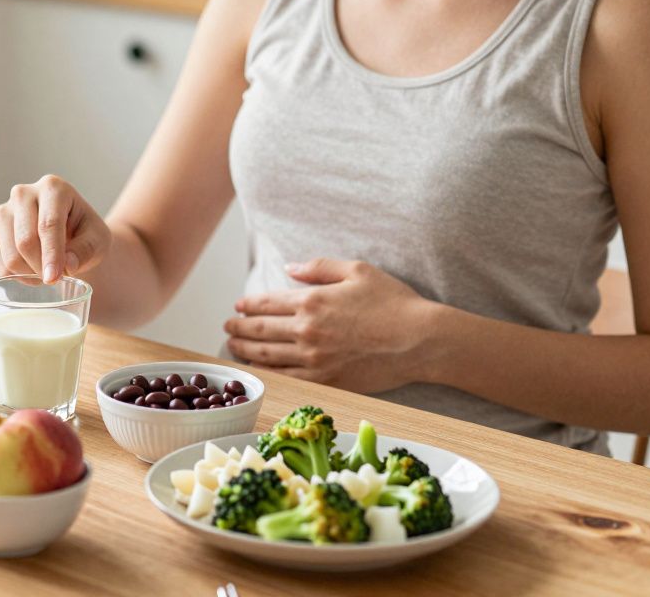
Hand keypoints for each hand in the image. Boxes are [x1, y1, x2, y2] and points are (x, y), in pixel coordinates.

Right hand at [0, 175, 111, 282]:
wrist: (69, 231)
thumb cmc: (84, 232)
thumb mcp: (98, 239)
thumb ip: (86, 250)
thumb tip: (68, 265)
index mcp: (53, 187)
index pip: (48, 224)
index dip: (52, 254)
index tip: (55, 278)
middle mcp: (23, 193)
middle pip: (25, 240)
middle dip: (40, 267)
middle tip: (56, 279)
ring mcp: (3, 210)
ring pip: (10, 254)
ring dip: (29, 274)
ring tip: (45, 273)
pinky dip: (14, 275)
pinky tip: (30, 272)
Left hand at [224, 259, 434, 392]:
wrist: (421, 341)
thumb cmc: (393, 302)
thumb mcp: (357, 270)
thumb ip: (318, 268)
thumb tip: (289, 268)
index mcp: (312, 301)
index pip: (266, 303)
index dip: (247, 306)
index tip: (237, 307)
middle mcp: (307, 331)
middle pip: (259, 331)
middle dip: (238, 329)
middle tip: (227, 328)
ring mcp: (315, 359)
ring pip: (267, 356)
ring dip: (246, 351)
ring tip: (235, 347)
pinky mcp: (326, 380)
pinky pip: (287, 378)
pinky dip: (268, 373)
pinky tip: (260, 369)